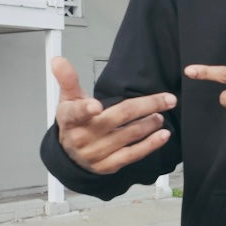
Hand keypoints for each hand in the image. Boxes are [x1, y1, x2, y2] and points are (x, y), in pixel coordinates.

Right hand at [51, 57, 176, 173]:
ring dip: (150, 123)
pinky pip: (133, 155)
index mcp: (71, 118)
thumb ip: (68, 79)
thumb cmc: (74, 121)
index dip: (86, 109)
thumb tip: (58, 60)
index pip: (77, 112)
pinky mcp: (108, 165)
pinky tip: (163, 135)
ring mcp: (96, 153)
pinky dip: (150, 144)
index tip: (95, 106)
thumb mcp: (68, 99)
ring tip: (161, 114)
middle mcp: (83, 137)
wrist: (70, 155)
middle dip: (146, 106)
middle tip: (166, 99)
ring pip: (129, 135)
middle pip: (119, 117)